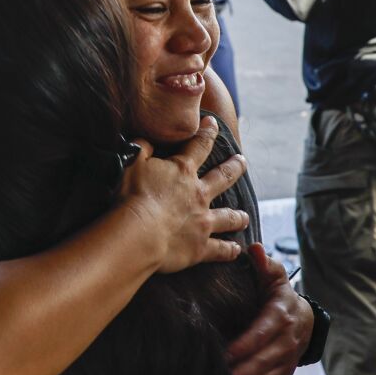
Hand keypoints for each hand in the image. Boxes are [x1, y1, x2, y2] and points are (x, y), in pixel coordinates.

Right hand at [118, 115, 248, 272]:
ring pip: (228, 216)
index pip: (199, 145)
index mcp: (182, 171)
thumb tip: (145, 140)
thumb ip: (141, 149)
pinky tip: (236, 249)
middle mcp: (199, 194)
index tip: (213, 124)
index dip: (207, 132)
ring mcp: (203, 221)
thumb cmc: (132, 196)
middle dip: (235, 167)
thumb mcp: (131, 164)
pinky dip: (229, 250)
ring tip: (244, 216)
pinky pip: (221, 250)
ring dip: (238, 216)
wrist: (138, 232)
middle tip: (242, 161)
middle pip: (224, 177)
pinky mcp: (200, 247)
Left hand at [227, 245, 312, 374]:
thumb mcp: (275, 278)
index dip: (247, 345)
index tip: (228, 354)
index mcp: (282, 318)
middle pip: (264, 363)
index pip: (264, 333)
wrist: (306, 320)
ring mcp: (284, 365)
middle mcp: (286, 344)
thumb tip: (254, 249)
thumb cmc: (279, 295)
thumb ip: (264, 265)